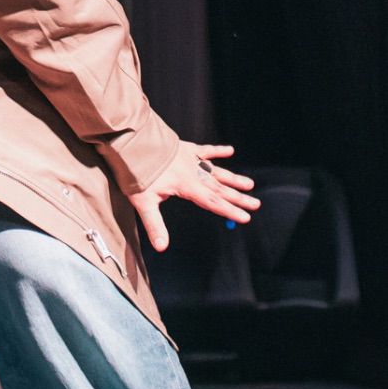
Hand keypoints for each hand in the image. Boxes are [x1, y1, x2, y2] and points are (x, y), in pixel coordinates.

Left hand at [128, 143, 259, 251]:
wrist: (131, 141)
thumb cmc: (135, 172)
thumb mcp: (143, 201)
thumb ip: (154, 225)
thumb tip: (162, 247)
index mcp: (186, 186)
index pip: (212, 202)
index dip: (229, 211)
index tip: (245, 217)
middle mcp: (193, 172)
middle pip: (219, 188)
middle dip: (238, 198)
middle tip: (256, 204)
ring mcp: (190, 158)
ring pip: (216, 171)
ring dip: (233, 178)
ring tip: (250, 184)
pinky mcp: (185, 147)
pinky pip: (205, 150)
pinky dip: (218, 150)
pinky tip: (230, 150)